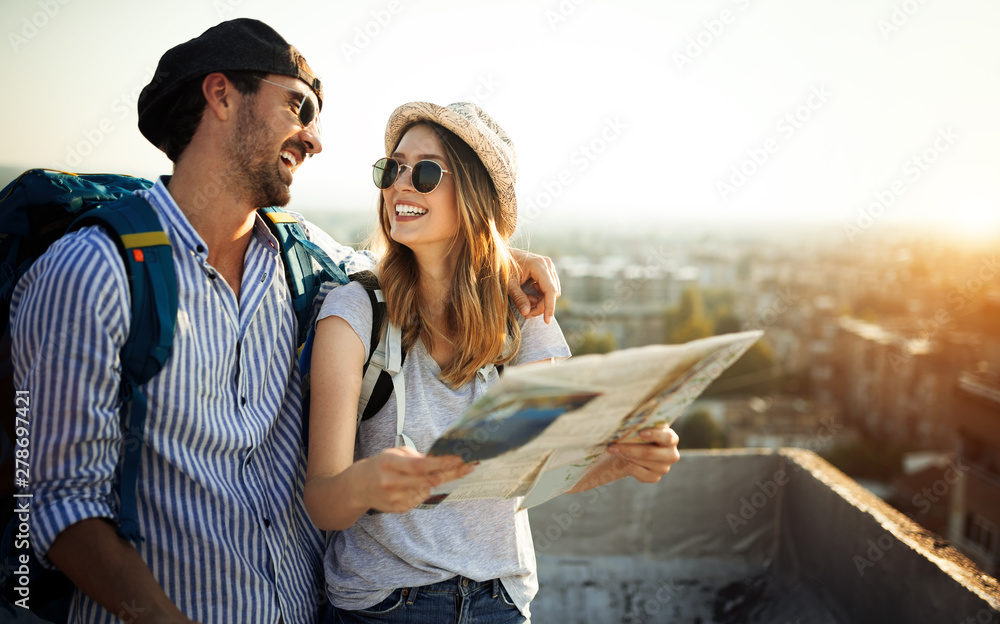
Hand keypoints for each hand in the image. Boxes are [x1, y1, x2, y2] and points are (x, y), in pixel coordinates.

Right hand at [357, 447, 471, 512]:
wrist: (358, 488)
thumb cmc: (380, 466)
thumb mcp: (393, 454)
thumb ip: (414, 457)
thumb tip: (439, 459)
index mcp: (389, 463)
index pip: (419, 465)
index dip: (440, 463)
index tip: (458, 458)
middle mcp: (391, 482)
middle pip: (428, 479)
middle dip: (451, 472)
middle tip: (470, 466)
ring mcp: (394, 498)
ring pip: (427, 490)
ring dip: (438, 481)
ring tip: (446, 472)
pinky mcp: (398, 509)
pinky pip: (420, 499)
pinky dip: (425, 490)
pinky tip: (420, 484)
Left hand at [507, 249, 560, 322]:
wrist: (500, 254)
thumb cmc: (502, 267)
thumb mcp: (508, 284)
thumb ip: (518, 297)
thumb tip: (526, 312)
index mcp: (539, 265)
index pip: (550, 290)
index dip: (549, 307)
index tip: (547, 321)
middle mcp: (547, 264)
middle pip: (553, 292)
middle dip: (541, 305)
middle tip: (526, 313)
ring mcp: (548, 266)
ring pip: (552, 291)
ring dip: (541, 301)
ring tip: (526, 303)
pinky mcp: (546, 270)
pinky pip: (549, 287)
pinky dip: (541, 295)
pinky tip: (529, 295)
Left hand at [607, 426, 680, 482]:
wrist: (633, 450)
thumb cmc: (639, 434)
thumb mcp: (642, 427)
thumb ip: (641, 423)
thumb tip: (629, 422)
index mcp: (671, 438)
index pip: (667, 437)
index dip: (654, 435)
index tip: (640, 433)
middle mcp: (671, 454)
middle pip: (650, 453)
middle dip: (630, 449)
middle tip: (613, 445)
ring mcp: (664, 468)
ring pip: (642, 462)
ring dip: (626, 456)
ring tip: (615, 449)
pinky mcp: (655, 477)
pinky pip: (639, 473)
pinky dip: (629, 466)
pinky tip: (623, 460)